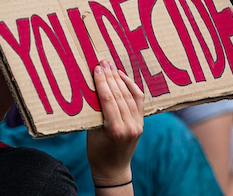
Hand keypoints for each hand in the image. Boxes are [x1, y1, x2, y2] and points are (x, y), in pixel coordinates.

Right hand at [87, 60, 143, 187]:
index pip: (108, 99)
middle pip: (119, 95)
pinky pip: (138, 100)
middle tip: (103, 62)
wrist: (113, 169)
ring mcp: (138, 125)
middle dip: (110, 76)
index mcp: (114, 130)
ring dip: (119, 78)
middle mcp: (129, 126)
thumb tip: (93, 87)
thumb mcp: (91, 132)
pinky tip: (123, 76)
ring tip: (110, 66)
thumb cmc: (96, 152)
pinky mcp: (141, 123)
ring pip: (129, 95)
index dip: (102, 82)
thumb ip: (95, 112)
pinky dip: (131, 86)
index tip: (96, 68)